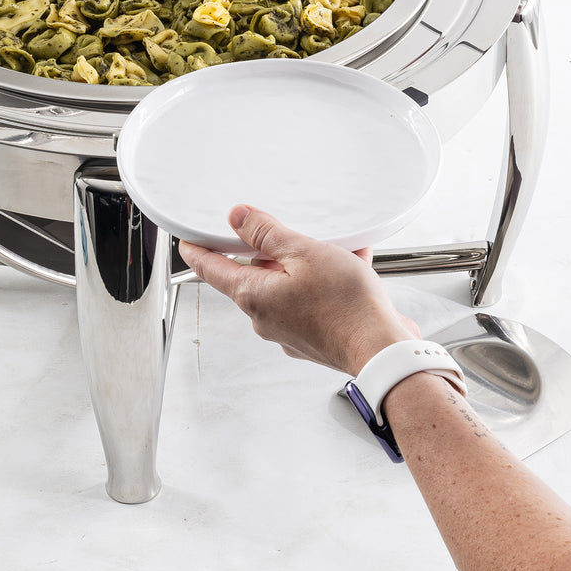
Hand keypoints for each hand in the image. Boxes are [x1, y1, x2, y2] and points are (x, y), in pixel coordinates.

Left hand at [177, 204, 417, 375]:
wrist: (384, 351)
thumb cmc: (346, 306)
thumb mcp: (303, 252)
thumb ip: (266, 233)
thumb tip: (237, 218)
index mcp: (253, 295)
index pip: (211, 269)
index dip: (197, 250)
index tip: (186, 241)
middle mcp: (265, 318)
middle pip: (254, 273)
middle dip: (270, 251)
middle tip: (287, 232)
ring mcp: (289, 331)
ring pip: (287, 285)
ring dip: (306, 264)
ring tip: (335, 249)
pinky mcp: (314, 337)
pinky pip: (311, 300)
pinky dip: (327, 281)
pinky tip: (351, 266)